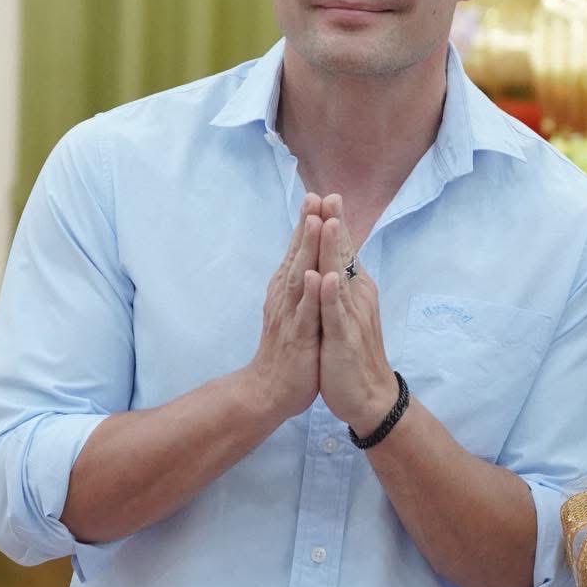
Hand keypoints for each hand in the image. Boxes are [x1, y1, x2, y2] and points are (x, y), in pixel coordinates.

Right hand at [244, 193, 324, 419]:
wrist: (269, 390)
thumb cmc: (286, 349)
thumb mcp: (295, 310)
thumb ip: (299, 285)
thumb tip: (304, 260)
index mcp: (288, 291)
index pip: (298, 252)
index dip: (308, 225)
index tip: (317, 196)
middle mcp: (286, 298)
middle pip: (296, 256)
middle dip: (307, 226)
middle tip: (314, 196)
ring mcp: (291, 316)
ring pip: (300, 277)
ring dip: (307, 250)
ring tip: (316, 222)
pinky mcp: (299, 337)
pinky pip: (305, 314)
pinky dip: (311, 294)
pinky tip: (316, 276)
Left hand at [313, 194, 399, 437]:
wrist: (369, 397)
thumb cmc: (353, 355)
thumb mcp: (346, 314)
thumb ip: (343, 288)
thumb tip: (338, 262)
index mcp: (354, 291)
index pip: (343, 252)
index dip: (334, 225)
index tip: (325, 196)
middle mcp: (356, 298)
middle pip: (344, 256)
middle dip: (336, 225)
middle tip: (330, 195)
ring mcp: (351, 317)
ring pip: (341, 278)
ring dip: (335, 250)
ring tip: (331, 221)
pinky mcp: (344, 339)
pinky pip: (337, 314)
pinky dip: (332, 295)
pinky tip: (328, 277)